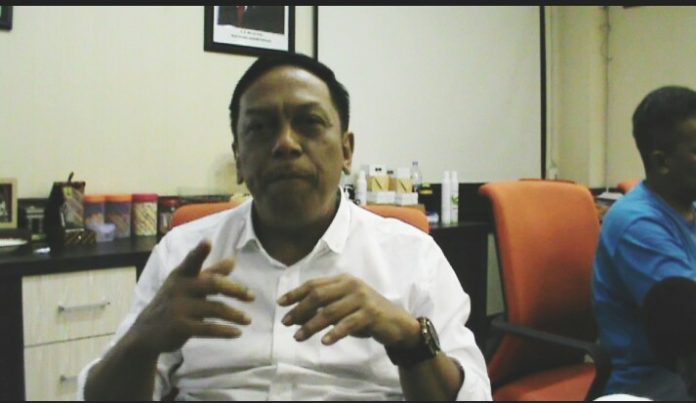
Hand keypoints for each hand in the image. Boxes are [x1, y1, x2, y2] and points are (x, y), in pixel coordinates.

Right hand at [128, 241, 254, 354]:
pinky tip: (238, 333)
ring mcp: (178, 308)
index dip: (199, 252)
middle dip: (235, 289)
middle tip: (252, 296)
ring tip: (249, 320)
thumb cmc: (174, 303)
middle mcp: (179, 288)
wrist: (147, 332)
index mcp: (181, 275)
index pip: (191, 261)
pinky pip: (208, 329)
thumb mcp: (188, 285)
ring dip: (235, 315)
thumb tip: (233, 260)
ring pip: (214, 308)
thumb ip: (211, 273)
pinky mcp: (179, 327)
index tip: (207, 242)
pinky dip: (225, 331)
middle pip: (213, 284)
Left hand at [277, 273, 418, 347]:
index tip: (281, 304)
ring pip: (330, 311)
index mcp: (344, 280)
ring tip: (298, 337)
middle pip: (319, 296)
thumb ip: (325, 305)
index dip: (296, 293)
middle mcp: (352, 285)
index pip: (315, 284)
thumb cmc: (366, 314)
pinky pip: (347, 324)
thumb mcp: (345, 305)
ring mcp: (362, 298)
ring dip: (311, 325)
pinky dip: (334, 333)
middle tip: (286, 323)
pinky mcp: (370, 313)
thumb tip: (297, 314)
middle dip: (299, 309)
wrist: (396, 323)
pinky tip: (324, 341)